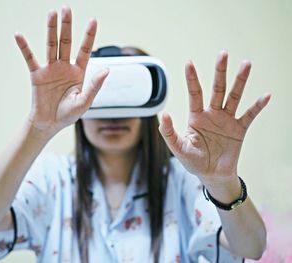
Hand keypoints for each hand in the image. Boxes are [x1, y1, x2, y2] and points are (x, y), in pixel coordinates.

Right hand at [15, 7, 108, 139]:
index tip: (93, 20)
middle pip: (66, 42)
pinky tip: (19, 35)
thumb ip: (95, 86)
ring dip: (51, 30)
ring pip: (51, 45)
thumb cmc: (68, 114)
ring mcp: (50, 69)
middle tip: (67, 9)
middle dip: (67, 26)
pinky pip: (30, 58)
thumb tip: (106, 70)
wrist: (50, 124)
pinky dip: (24, 47)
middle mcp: (64, 67)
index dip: (88, 36)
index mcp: (78, 72)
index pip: (85, 50)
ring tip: (52, 13)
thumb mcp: (85, 102)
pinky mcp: (37, 75)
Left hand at [159, 51, 269, 177]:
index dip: (192, 79)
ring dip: (240, 81)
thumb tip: (163, 114)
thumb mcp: (178, 148)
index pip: (194, 93)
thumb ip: (169, 133)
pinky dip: (257, 106)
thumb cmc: (194, 161)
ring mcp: (226, 120)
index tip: (189, 62)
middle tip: (223, 54)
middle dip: (220, 72)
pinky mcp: (239, 130)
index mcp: (196, 117)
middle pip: (217, 89)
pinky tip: (266, 95)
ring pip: (234, 96)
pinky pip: (249, 115)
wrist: (212, 175)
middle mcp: (212, 114)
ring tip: (246, 64)